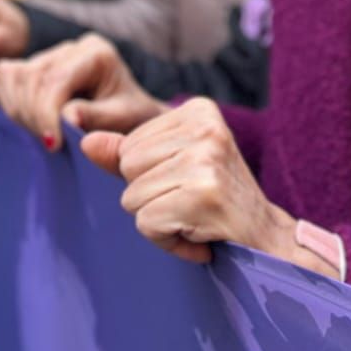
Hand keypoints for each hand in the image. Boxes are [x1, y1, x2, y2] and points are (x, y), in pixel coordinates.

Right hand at [0, 34, 165, 150]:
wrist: (129, 114)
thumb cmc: (129, 117)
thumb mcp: (123, 119)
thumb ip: (97, 117)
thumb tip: (67, 117)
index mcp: (97, 53)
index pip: (57, 78)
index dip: (46, 113)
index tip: (52, 144)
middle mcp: (71, 47)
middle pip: (31, 76)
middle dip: (32, 115)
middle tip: (47, 143)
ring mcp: (50, 53)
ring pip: (12, 75)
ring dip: (18, 110)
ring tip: (40, 135)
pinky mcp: (33, 65)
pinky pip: (4, 77)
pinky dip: (7, 102)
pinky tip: (27, 122)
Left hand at [80, 98, 325, 271]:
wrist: (265, 236)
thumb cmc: (214, 200)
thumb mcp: (171, 167)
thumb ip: (127, 153)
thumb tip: (85, 140)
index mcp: (198, 110)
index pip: (128, 146)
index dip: (148, 176)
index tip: (186, 184)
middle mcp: (204, 128)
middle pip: (126, 168)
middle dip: (148, 197)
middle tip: (189, 202)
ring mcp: (205, 160)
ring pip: (131, 198)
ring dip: (157, 220)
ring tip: (194, 217)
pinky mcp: (202, 195)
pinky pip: (146, 224)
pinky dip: (166, 240)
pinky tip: (198, 235)